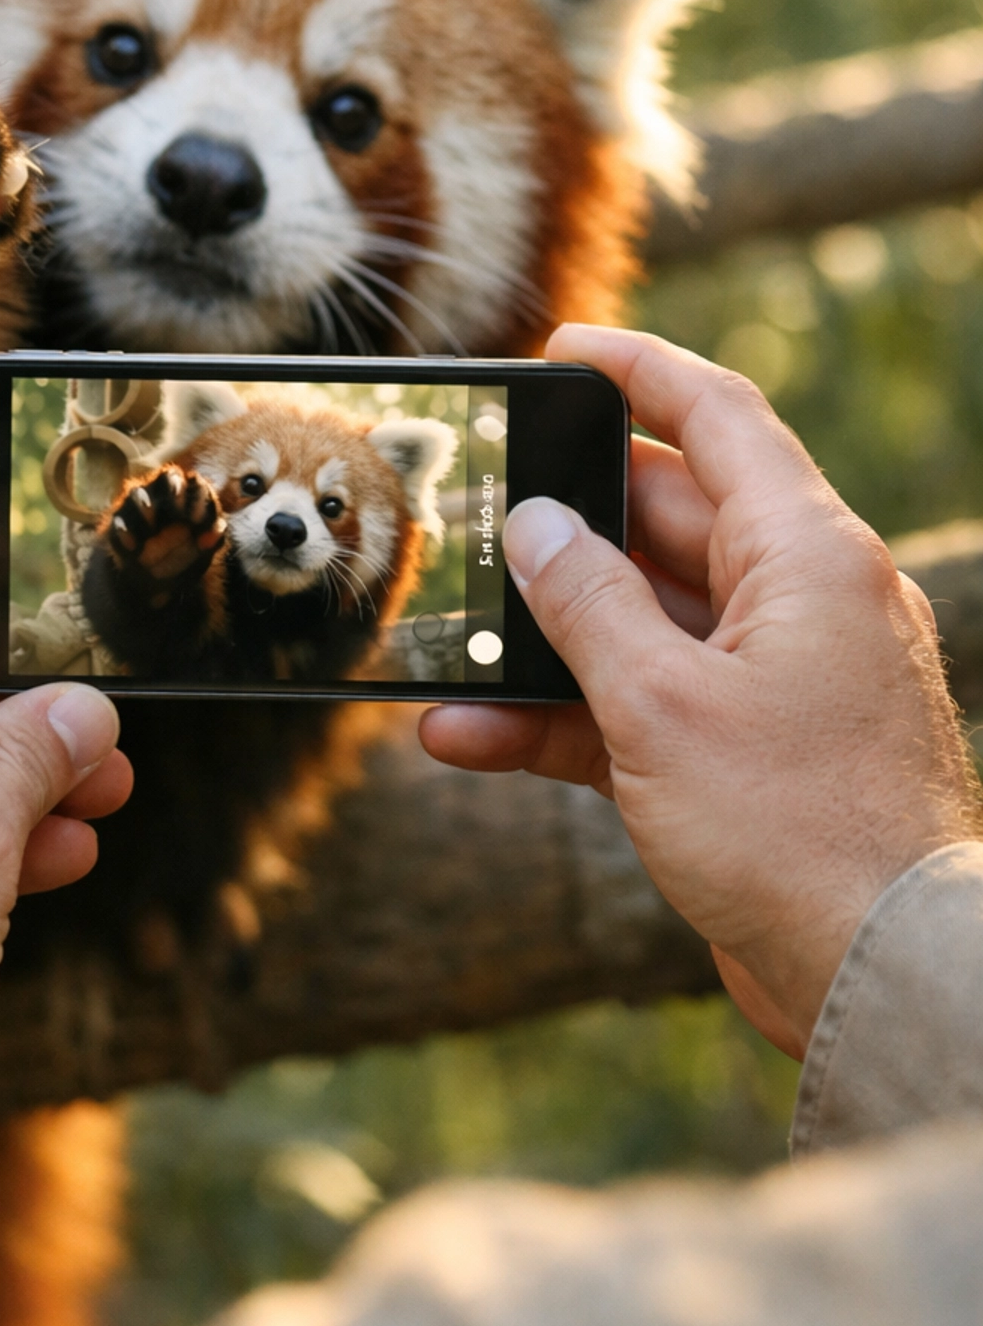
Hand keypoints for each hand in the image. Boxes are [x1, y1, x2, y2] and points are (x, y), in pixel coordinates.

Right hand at [421, 327, 978, 1058]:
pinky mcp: (746, 751)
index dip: (637, 369)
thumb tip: (533, 527)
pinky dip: (563, 714)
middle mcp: (800, 600)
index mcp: (808, 555)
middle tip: (473, 511)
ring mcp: (776, 678)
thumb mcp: (662, 706)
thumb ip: (586, 604)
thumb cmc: (798, 833)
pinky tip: (468, 735)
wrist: (877, 979)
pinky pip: (642, 703)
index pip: (718, 418)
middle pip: (665, 519)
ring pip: (641, 620)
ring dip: (544, 638)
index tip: (562, 346)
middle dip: (563, 521)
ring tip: (448, 646)